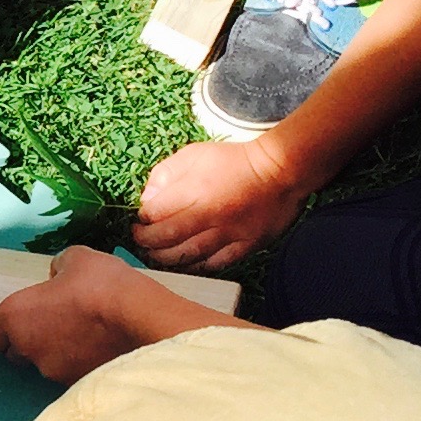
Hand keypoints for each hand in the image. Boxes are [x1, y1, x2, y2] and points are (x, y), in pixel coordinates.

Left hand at [0, 248, 187, 383]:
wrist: (142, 320)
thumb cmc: (101, 285)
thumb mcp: (77, 259)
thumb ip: (58, 270)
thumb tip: (58, 277)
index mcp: (15, 317)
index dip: (0, 332)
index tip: (20, 322)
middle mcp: (28, 349)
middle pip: (16, 355)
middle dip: (30, 342)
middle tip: (57, 324)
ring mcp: (53, 372)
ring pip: (46, 366)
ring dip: (58, 354)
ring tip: (87, 335)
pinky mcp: (79, 385)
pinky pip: (72, 376)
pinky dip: (81, 364)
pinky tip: (103, 348)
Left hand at [131, 136, 310, 270]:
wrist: (280, 170)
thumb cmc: (234, 160)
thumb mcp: (194, 154)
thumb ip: (166, 174)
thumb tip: (148, 198)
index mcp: (195, 191)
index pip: (155, 213)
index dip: (143, 220)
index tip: (140, 220)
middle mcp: (210, 216)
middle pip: (167, 238)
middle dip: (147, 242)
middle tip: (141, 240)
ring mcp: (229, 234)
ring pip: (189, 256)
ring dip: (166, 259)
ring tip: (156, 255)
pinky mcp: (246, 246)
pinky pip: (215, 264)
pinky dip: (196, 266)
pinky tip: (185, 264)